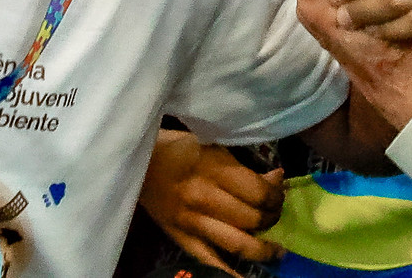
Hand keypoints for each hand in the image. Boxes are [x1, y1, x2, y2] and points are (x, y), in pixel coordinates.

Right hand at [139, 130, 284, 275]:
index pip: (259, 193)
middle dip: (271, 220)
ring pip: (238, 244)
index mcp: (213, 168)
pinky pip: (209, 260)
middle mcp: (204, 197)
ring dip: (263, 249)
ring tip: (274, 249)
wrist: (133, 162)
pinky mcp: (180, 237)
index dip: (276, 197)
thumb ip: (242, 166)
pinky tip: (246, 276)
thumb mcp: (210, 146)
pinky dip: (230, 272)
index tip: (277, 195)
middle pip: (252, 219)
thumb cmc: (174, 148)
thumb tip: (278, 179)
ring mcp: (191, 221)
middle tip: (273, 217)